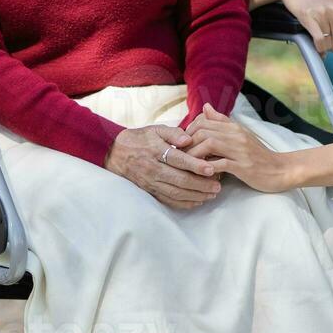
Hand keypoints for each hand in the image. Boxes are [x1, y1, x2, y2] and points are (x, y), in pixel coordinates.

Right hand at [104, 125, 221, 208]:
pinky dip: (184, 203)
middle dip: (201, 185)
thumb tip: (189, 139)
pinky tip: (197, 201)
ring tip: (212, 194)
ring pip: (176, 193)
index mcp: (155, 151)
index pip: (178, 160)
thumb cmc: (139, 139)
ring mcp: (150, 183)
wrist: (115, 154)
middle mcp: (152, 169)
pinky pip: (168, 201)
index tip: (211, 168)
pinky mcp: (150, 191)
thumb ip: (173, 133)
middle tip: (217, 186)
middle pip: (179, 180)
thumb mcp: (154, 129)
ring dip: (196, 195)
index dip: (195, 165)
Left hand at [185, 104, 295, 193]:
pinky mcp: (243, 167)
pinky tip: (201, 175)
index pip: (203, 121)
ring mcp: (240, 150)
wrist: (280, 170)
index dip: (188, 131)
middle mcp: (236, 135)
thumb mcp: (239, 135)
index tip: (183, 144)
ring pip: (209, 144)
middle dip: (187, 143)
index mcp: (233, 127)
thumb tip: (205, 107)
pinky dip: (207, 168)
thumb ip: (221, 122)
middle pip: (203, 131)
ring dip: (194, 155)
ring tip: (187, 165)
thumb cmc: (257, 155)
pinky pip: (220, 164)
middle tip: (180, 156)